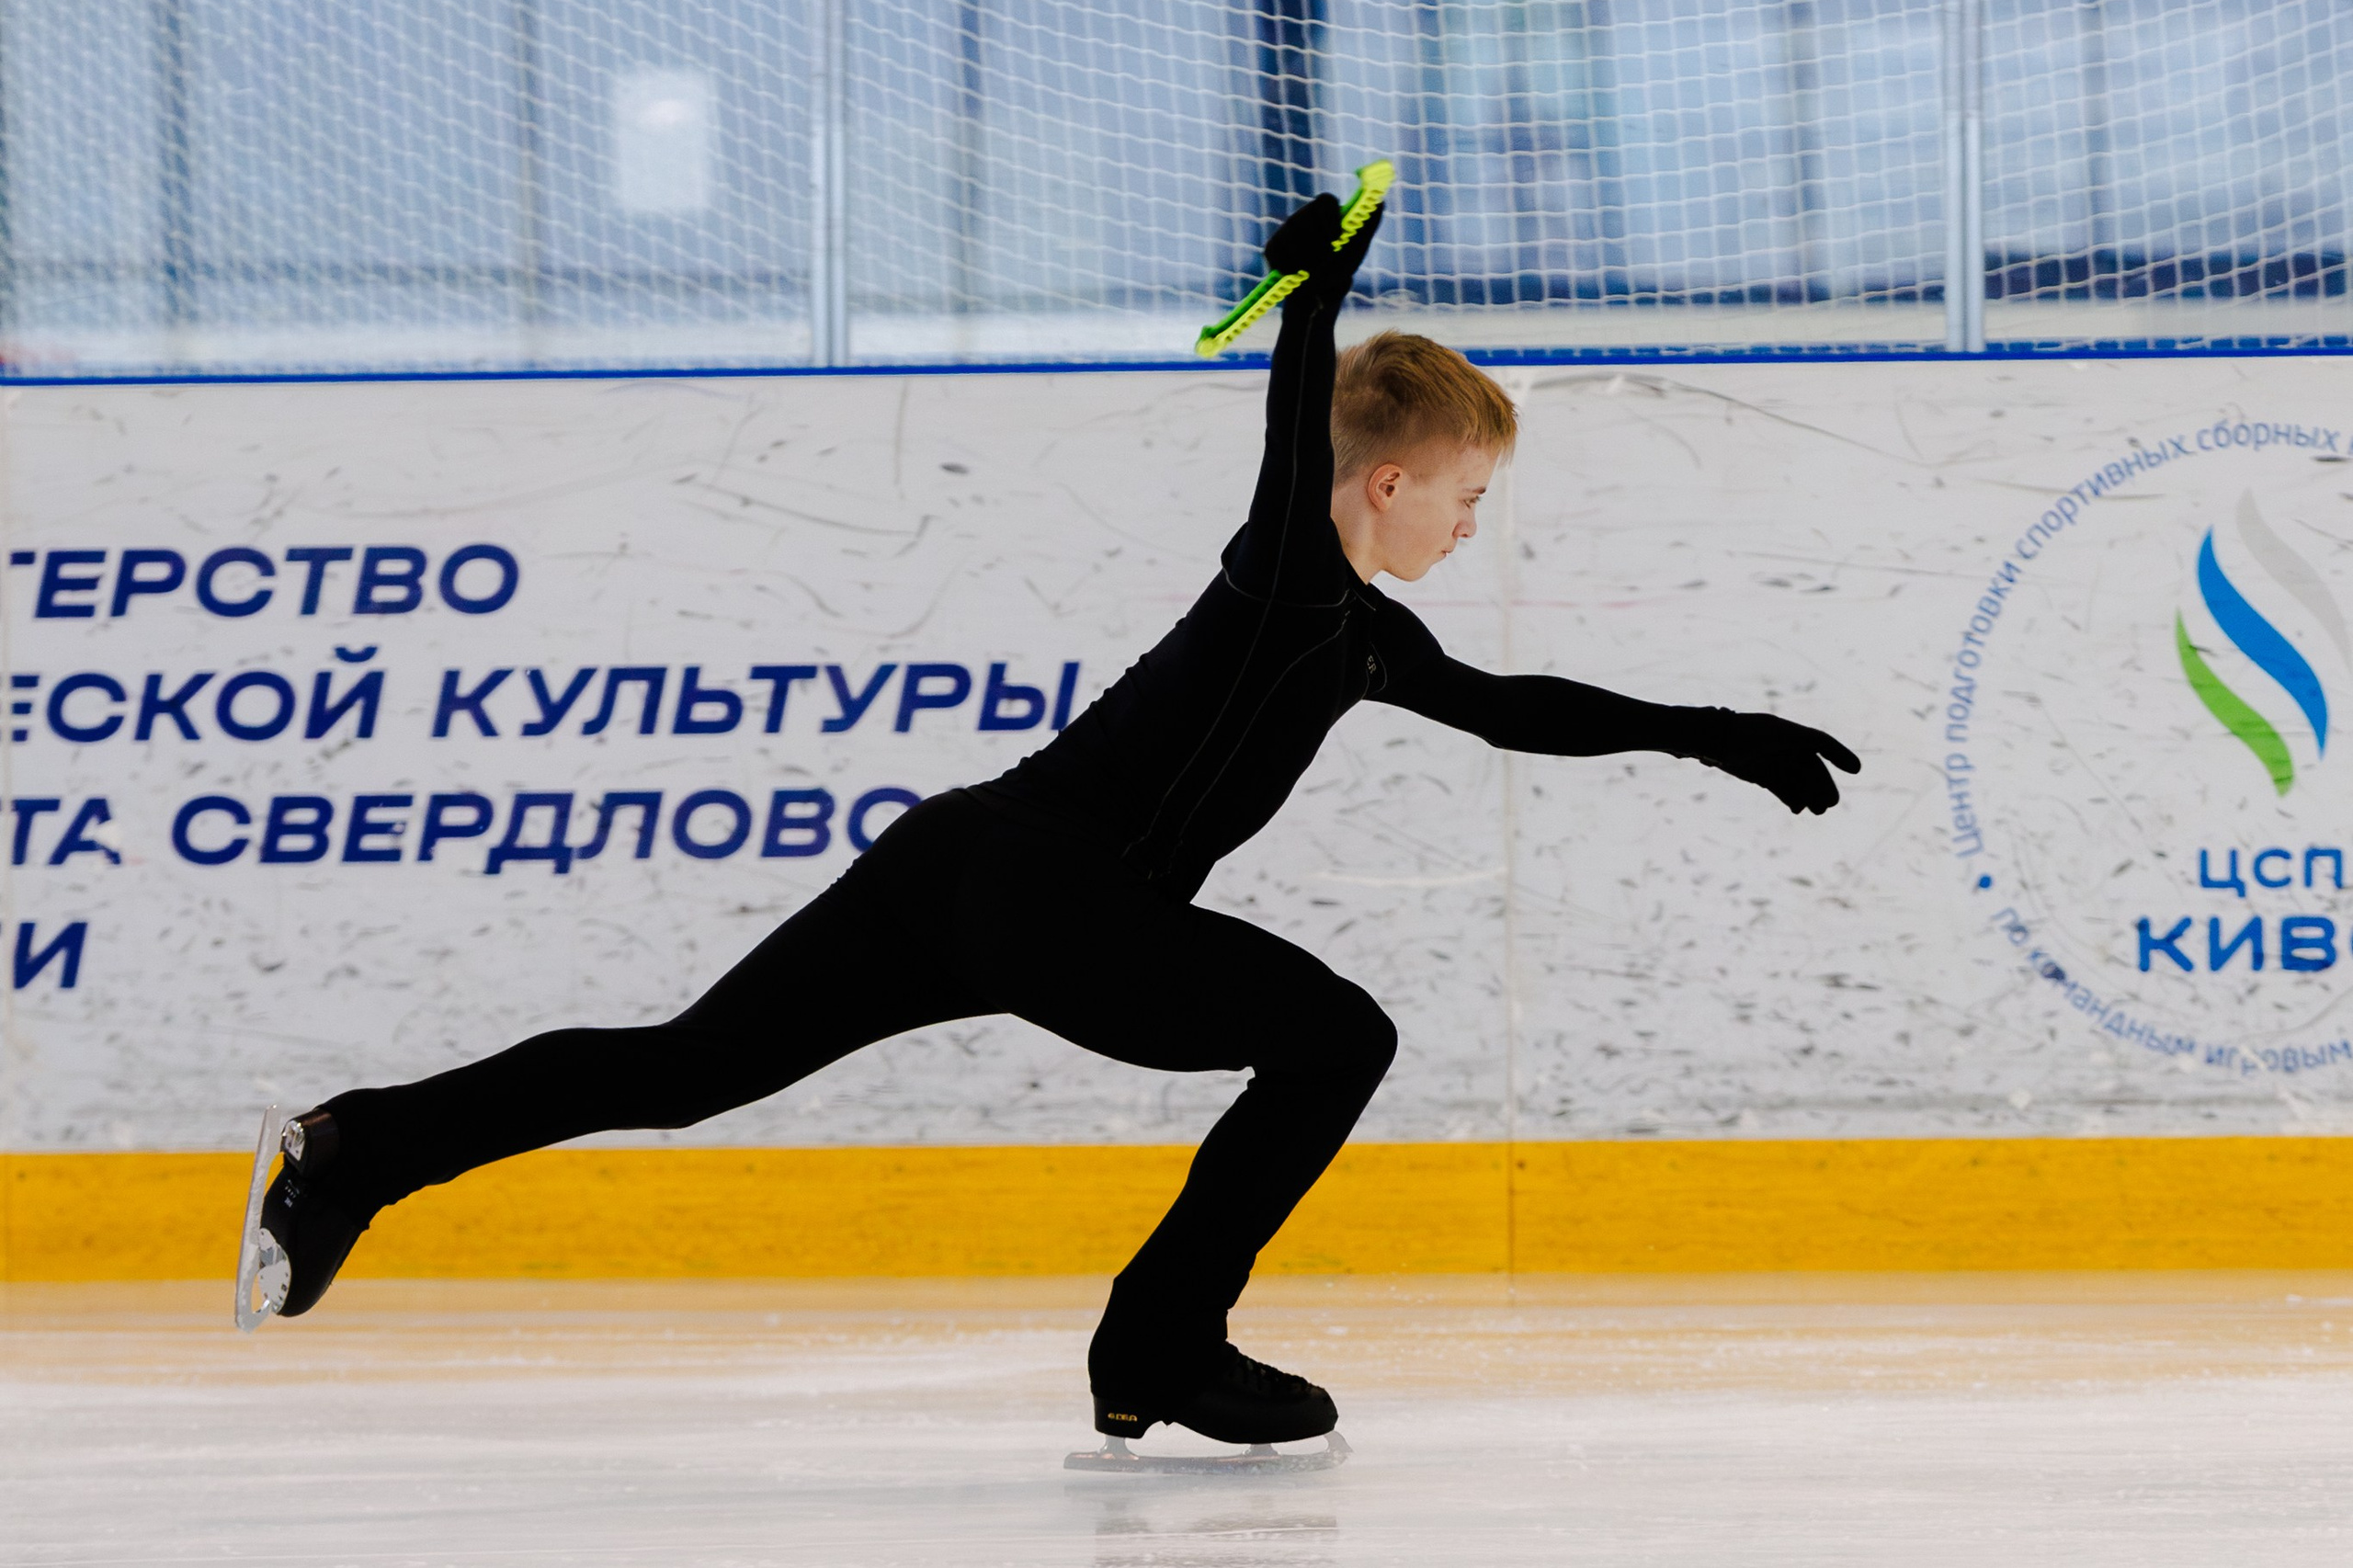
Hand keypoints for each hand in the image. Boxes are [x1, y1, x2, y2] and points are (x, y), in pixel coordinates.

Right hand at [1263, 192, 1382, 304]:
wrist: (1319, 294)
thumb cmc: (1340, 266)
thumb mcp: (1357, 247)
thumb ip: (1368, 223)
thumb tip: (1380, 202)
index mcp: (1325, 212)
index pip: (1325, 200)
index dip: (1330, 217)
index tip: (1337, 238)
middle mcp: (1304, 216)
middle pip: (1304, 218)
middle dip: (1316, 244)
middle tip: (1325, 262)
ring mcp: (1286, 231)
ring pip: (1290, 236)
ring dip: (1304, 259)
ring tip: (1313, 272)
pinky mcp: (1273, 247)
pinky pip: (1277, 253)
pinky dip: (1289, 267)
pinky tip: (1296, 274)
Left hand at [1681, 708, 1860, 814]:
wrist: (1713, 740)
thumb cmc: (1749, 733)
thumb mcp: (1783, 734)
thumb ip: (1813, 741)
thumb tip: (1835, 752)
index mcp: (1793, 734)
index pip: (1822, 745)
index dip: (1839, 755)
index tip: (1856, 770)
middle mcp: (1785, 748)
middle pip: (1810, 769)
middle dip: (1822, 786)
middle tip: (1830, 804)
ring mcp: (1773, 762)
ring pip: (1797, 781)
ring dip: (1808, 795)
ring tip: (1816, 811)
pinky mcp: (1761, 775)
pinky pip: (1782, 788)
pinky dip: (1790, 798)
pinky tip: (1797, 809)